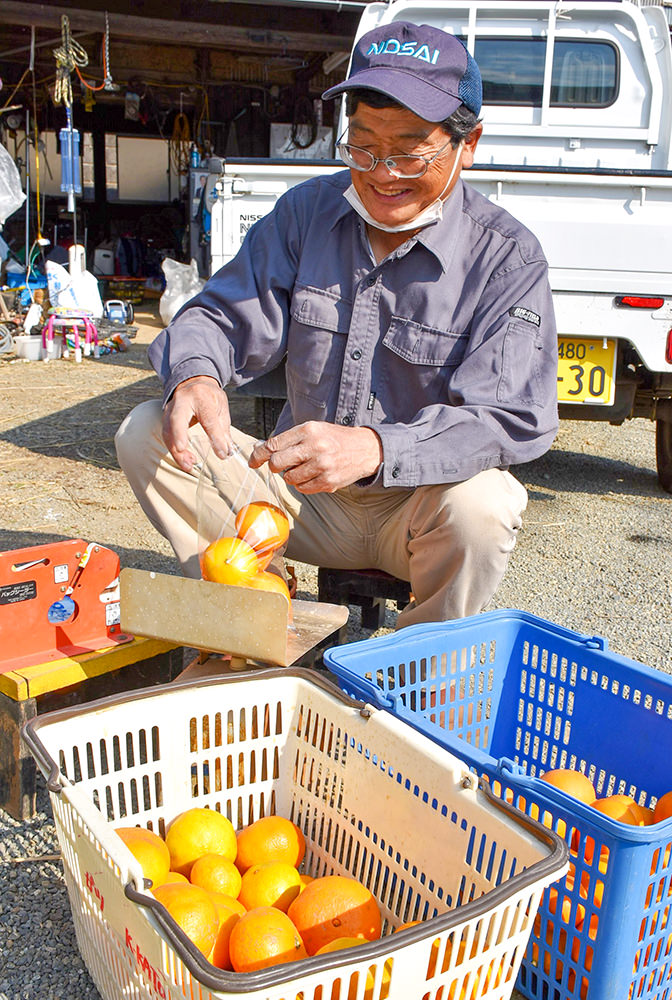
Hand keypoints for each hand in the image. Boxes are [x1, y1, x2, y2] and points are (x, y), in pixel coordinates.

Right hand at [162, 375, 232, 471]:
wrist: (192, 382)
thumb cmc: (209, 397)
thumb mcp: (221, 407)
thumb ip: (223, 429)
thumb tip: (227, 451)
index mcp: (201, 396)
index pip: (208, 419)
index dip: (215, 437)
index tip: (222, 453)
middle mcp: (182, 401)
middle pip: (177, 419)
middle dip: (179, 435)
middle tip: (183, 451)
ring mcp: (170, 409)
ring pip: (168, 431)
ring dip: (176, 451)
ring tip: (189, 465)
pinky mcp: (165, 418)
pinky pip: (166, 436)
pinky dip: (174, 450)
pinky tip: (185, 460)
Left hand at [249, 421, 382, 493]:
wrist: (364, 449)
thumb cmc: (334, 439)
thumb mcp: (313, 430)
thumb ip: (289, 439)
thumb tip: (261, 452)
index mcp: (308, 431)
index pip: (274, 444)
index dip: (258, 455)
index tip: (253, 461)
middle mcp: (315, 447)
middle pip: (277, 463)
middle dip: (275, 466)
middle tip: (282, 465)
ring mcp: (322, 466)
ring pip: (289, 478)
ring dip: (291, 475)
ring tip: (304, 467)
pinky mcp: (328, 482)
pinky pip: (302, 489)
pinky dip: (302, 484)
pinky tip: (312, 475)